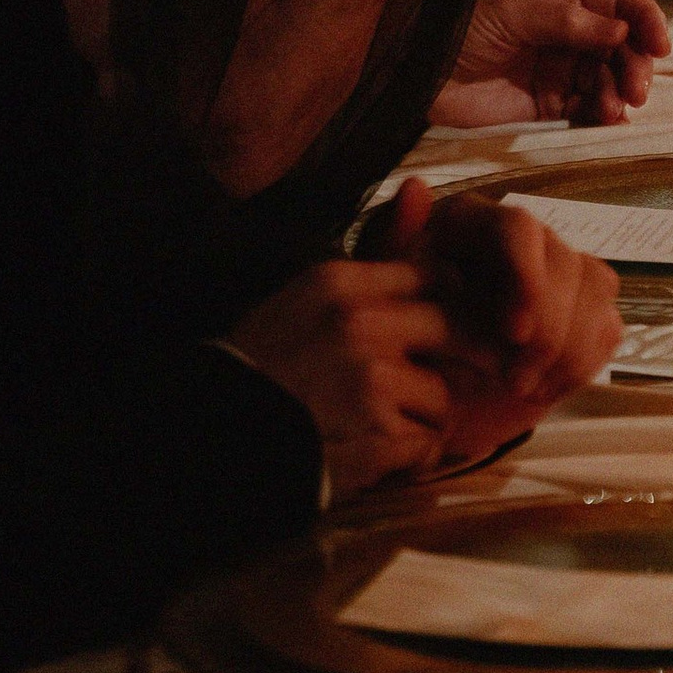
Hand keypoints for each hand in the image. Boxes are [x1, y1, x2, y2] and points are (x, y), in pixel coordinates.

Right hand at [223, 259, 455, 495]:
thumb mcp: (299, 303)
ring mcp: (372, 381)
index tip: (441, 328)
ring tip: (390, 430)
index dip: (445, 303)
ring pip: (444, 397)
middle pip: (456, 329)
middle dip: (460, 360)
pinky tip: (384, 459)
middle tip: (444, 384)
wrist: (213, 439)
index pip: (430, 274)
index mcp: (338, 284)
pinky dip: (413, 459)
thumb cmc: (257, 370)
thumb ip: (362, 278)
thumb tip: (422, 212)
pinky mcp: (378, 435)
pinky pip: (427, 445)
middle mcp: (361, 324)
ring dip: (426, 420)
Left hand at [371, 179, 622, 455]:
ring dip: (567, 349)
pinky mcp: (584, 311)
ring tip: (522, 388)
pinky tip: (545, 386)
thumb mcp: (381, 290)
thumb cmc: (400, 334)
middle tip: (515, 380)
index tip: (515, 332)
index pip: (519, 227)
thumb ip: (394, 240)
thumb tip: (415, 187)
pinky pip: (607, 324)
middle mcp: (524, 237)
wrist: (426, 390)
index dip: (527, 276)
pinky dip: (581, 361)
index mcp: (475, 221)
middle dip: (549, 329)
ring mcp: (561, 271)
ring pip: (595, 288)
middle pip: (565, 263)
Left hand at [436, 0, 672, 124]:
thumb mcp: (517, 12)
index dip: (647, 18)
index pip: (622, 1)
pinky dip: (605, 115)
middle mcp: (572, 32)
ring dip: (622, 92)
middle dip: (638, 64)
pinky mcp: (551, 104)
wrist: (422, 73)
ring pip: (612, 78)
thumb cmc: (465, 28)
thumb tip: (623, 30)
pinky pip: (590, 109)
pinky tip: (608, 120)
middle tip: (637, 88)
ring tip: (615, 107)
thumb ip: (571, 22)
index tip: (660, 43)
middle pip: (625, 45)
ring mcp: (563, 68)